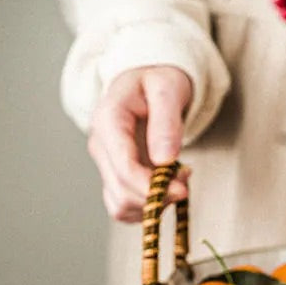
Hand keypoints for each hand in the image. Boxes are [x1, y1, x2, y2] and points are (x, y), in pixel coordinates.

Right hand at [87, 65, 192, 221]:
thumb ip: (166, 122)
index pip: (123, 168)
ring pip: (120, 206)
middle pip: (121, 192)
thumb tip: (164, 160)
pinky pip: (124, 206)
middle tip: (185, 179)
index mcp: (108, 120)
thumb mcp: (168, 89)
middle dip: (157, 196)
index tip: (182, 189)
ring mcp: (104, 162)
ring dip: (153, 203)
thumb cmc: (158, 78)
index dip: (151, 187)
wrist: (147, 78)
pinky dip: (148, 205)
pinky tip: (165, 185)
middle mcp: (99, 145)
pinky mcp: (112, 175)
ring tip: (177, 179)